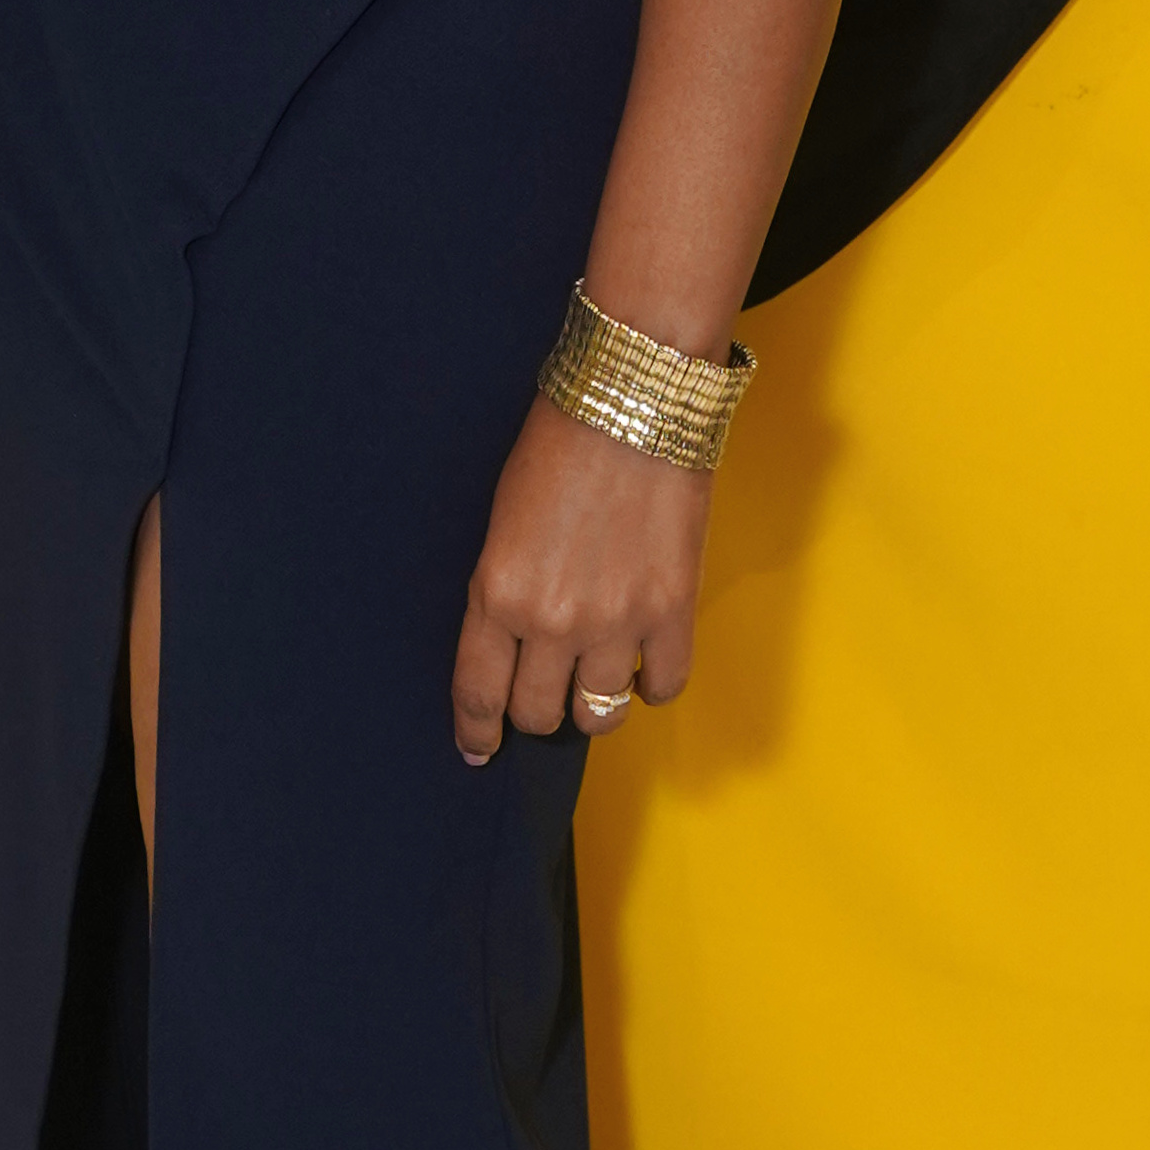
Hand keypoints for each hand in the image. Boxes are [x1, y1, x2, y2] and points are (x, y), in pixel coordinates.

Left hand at [452, 397, 706, 764]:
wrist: (633, 400)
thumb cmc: (560, 444)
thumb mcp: (503, 522)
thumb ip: (506, 591)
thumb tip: (517, 645)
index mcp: (497, 593)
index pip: (479, 692)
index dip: (477, 731)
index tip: (479, 749)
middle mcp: (552, 620)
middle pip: (538, 713)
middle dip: (537, 711)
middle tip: (546, 693)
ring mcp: (616, 620)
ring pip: (599, 715)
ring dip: (594, 706)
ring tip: (597, 682)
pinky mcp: (672, 609)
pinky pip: (664, 685)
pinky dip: (653, 686)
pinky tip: (646, 665)